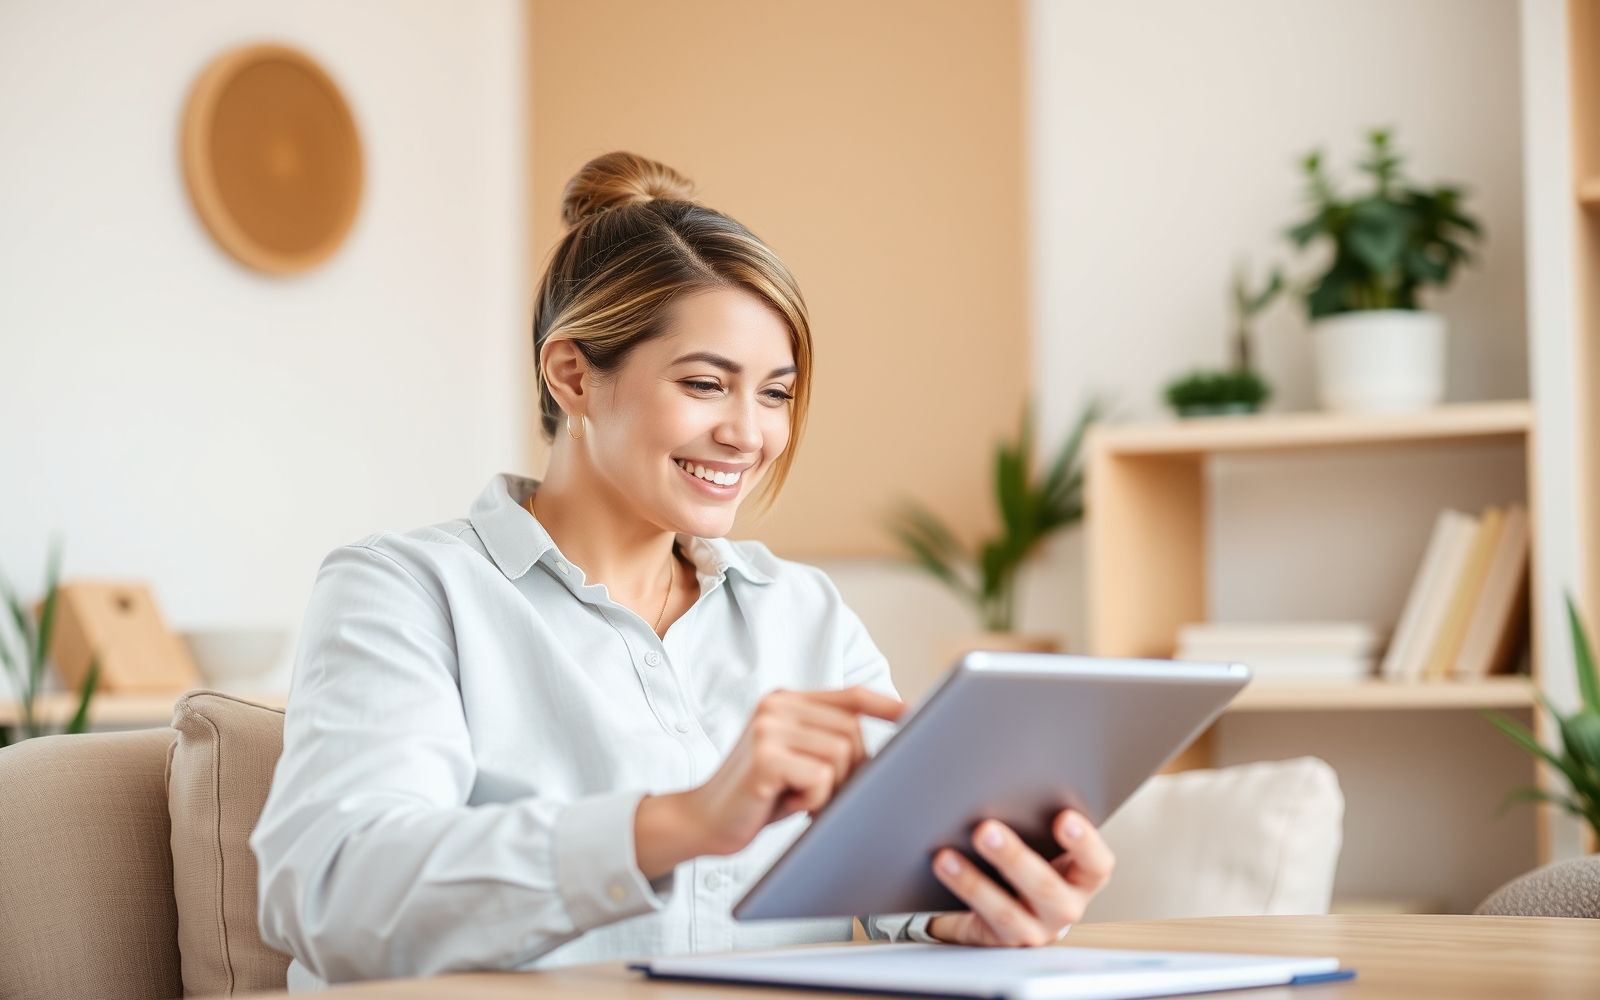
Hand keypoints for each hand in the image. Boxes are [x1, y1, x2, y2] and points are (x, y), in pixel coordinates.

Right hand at [634, 686, 904, 876]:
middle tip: (817, 795)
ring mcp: (769, 727)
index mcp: (785, 701)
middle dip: (849, 771)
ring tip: (796, 798)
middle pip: (852, 732)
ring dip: (828, 789)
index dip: (884, 704)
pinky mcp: (765, 756)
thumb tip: (885, 753)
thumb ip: (826, 743)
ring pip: (841, 756)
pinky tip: (783, 803)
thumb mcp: (794, 760)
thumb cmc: (756, 796)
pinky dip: (812, 800)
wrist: (702, 821)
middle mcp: (776, 706)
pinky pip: (821, 778)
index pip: (849, 695)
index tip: (912, 713)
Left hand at [925, 810, 1114, 946]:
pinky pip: (977, 923)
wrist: (1013, 905)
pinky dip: (958, 896)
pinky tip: (942, 871)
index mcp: (1082, 878)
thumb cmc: (1035, 862)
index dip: (1084, 843)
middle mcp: (1064, 908)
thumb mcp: (1047, 844)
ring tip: (947, 858)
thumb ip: (1038, 821)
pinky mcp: (1001, 941)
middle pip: (1045, 888)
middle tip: (986, 829)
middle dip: (1013, 858)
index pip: (1097, 864)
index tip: (1064, 817)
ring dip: (974, 883)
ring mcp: (1034, 929)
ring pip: (1006, 912)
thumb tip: (1002, 780)